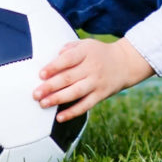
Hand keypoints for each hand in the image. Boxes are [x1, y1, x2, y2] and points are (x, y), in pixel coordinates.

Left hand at [33, 38, 153, 120]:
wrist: (125, 63)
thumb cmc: (99, 53)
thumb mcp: (86, 44)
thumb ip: (70, 48)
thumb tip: (56, 55)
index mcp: (86, 52)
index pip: (68, 59)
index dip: (54, 67)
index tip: (41, 75)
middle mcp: (92, 68)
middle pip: (69, 78)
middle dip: (50, 87)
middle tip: (35, 94)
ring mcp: (96, 82)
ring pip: (75, 93)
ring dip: (58, 99)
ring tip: (43, 103)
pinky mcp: (101, 95)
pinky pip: (85, 105)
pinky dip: (72, 112)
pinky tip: (60, 117)